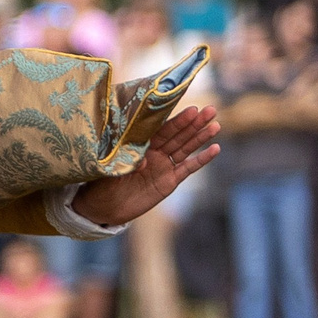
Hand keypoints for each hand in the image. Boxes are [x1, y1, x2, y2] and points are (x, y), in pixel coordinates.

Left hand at [70, 105, 220, 227]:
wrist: (104, 207)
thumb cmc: (102, 184)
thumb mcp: (111, 170)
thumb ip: (128, 162)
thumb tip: (143, 160)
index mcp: (140, 145)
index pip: (161, 129)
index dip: (177, 120)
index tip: (192, 109)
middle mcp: (154, 153)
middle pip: (178, 135)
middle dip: (194, 123)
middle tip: (211, 110)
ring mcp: (163, 166)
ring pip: (185, 148)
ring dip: (200, 137)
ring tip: (215, 125)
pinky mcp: (169, 181)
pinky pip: (188, 168)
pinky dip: (201, 159)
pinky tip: (215, 149)